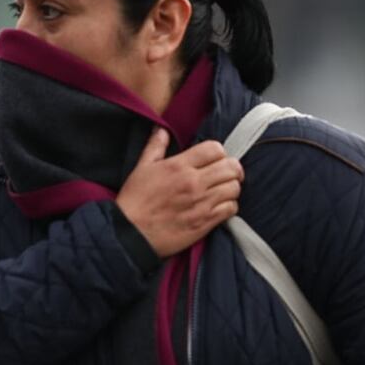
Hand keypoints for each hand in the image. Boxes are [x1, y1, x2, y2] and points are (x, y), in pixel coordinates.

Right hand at [116, 127, 243, 257]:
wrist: (130, 233)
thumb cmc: (134, 201)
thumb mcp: (141, 169)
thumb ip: (154, 147)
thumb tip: (161, 131)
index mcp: (179, 166)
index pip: (215, 149)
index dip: (219, 152)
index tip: (215, 159)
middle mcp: (194, 182)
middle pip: (231, 167)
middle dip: (232, 168)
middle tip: (226, 173)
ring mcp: (201, 203)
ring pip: (234, 188)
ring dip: (232, 187)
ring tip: (224, 190)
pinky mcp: (205, 222)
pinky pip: (231, 209)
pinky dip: (230, 206)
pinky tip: (221, 206)